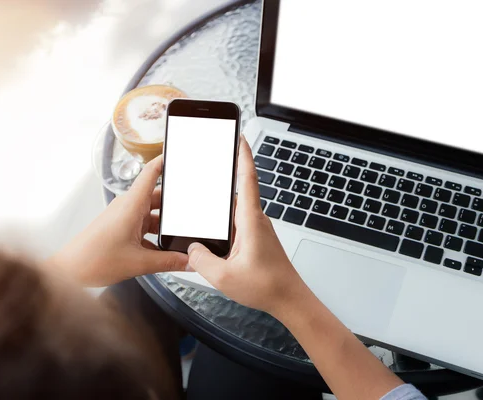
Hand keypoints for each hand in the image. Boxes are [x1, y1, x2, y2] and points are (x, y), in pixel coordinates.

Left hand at [51, 155, 187, 286]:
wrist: (68, 273)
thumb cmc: (93, 260)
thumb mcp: (139, 263)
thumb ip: (168, 262)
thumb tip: (188, 261)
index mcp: (131, 206)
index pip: (151, 173)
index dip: (165, 161)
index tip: (179, 155)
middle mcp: (127, 207)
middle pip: (157, 197)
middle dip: (173, 207)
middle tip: (189, 214)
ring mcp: (123, 217)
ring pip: (151, 215)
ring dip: (163, 227)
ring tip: (177, 239)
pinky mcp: (120, 228)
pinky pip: (143, 227)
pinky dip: (154, 237)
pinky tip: (162, 252)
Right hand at [187, 137, 310, 316]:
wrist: (290, 300)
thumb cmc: (267, 286)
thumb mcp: (224, 277)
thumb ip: (202, 261)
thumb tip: (192, 249)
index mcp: (250, 221)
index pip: (247, 179)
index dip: (242, 155)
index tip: (238, 137)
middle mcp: (256, 221)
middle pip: (236, 192)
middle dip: (223, 179)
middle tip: (206, 167)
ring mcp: (257, 230)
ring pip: (235, 211)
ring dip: (220, 208)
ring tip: (201, 208)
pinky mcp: (256, 240)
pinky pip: (237, 225)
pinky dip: (224, 224)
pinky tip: (213, 236)